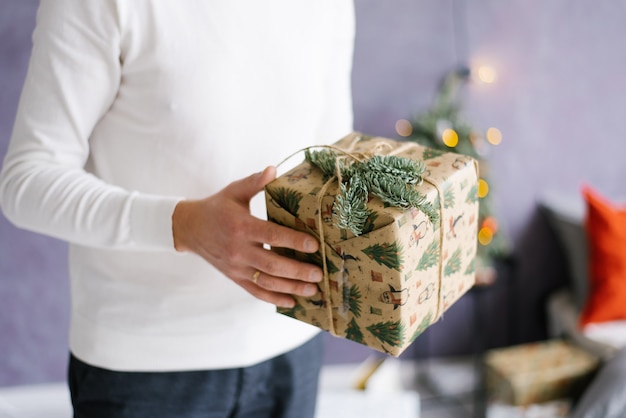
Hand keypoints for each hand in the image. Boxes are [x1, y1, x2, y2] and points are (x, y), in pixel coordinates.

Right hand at [172, 166, 322, 307]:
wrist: (189, 228)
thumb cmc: (217, 206)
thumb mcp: (234, 191)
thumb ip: (254, 182)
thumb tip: (273, 169)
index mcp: (241, 226)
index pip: (271, 235)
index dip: (293, 241)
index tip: (314, 245)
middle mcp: (238, 250)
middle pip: (272, 264)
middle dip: (298, 271)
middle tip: (319, 274)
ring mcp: (236, 267)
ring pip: (266, 282)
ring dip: (291, 288)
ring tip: (313, 290)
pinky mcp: (234, 277)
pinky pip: (255, 291)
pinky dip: (273, 299)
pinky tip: (291, 302)